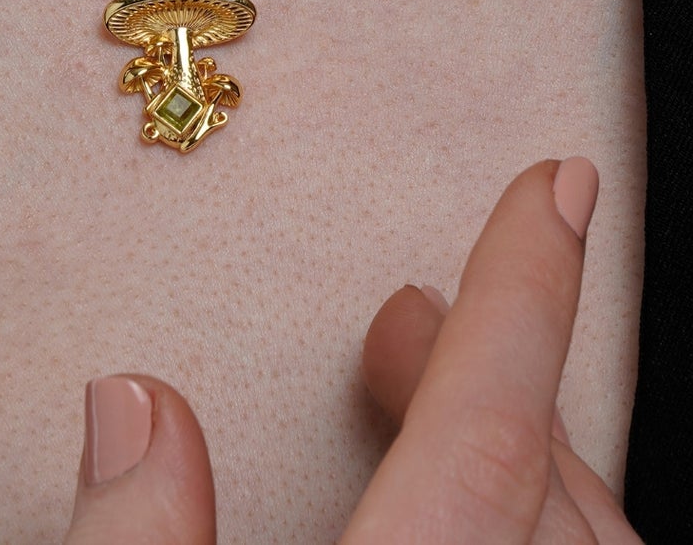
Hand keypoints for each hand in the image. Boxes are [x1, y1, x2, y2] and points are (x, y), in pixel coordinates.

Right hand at [60, 158, 641, 542]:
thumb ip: (135, 544)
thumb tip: (133, 401)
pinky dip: (545, 530)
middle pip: (542, 485)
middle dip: (496, 369)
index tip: (559, 183)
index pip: (482, 437)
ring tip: (436, 414)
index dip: (524, 293)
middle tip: (409, 319)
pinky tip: (490, 524)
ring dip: (527, 462)